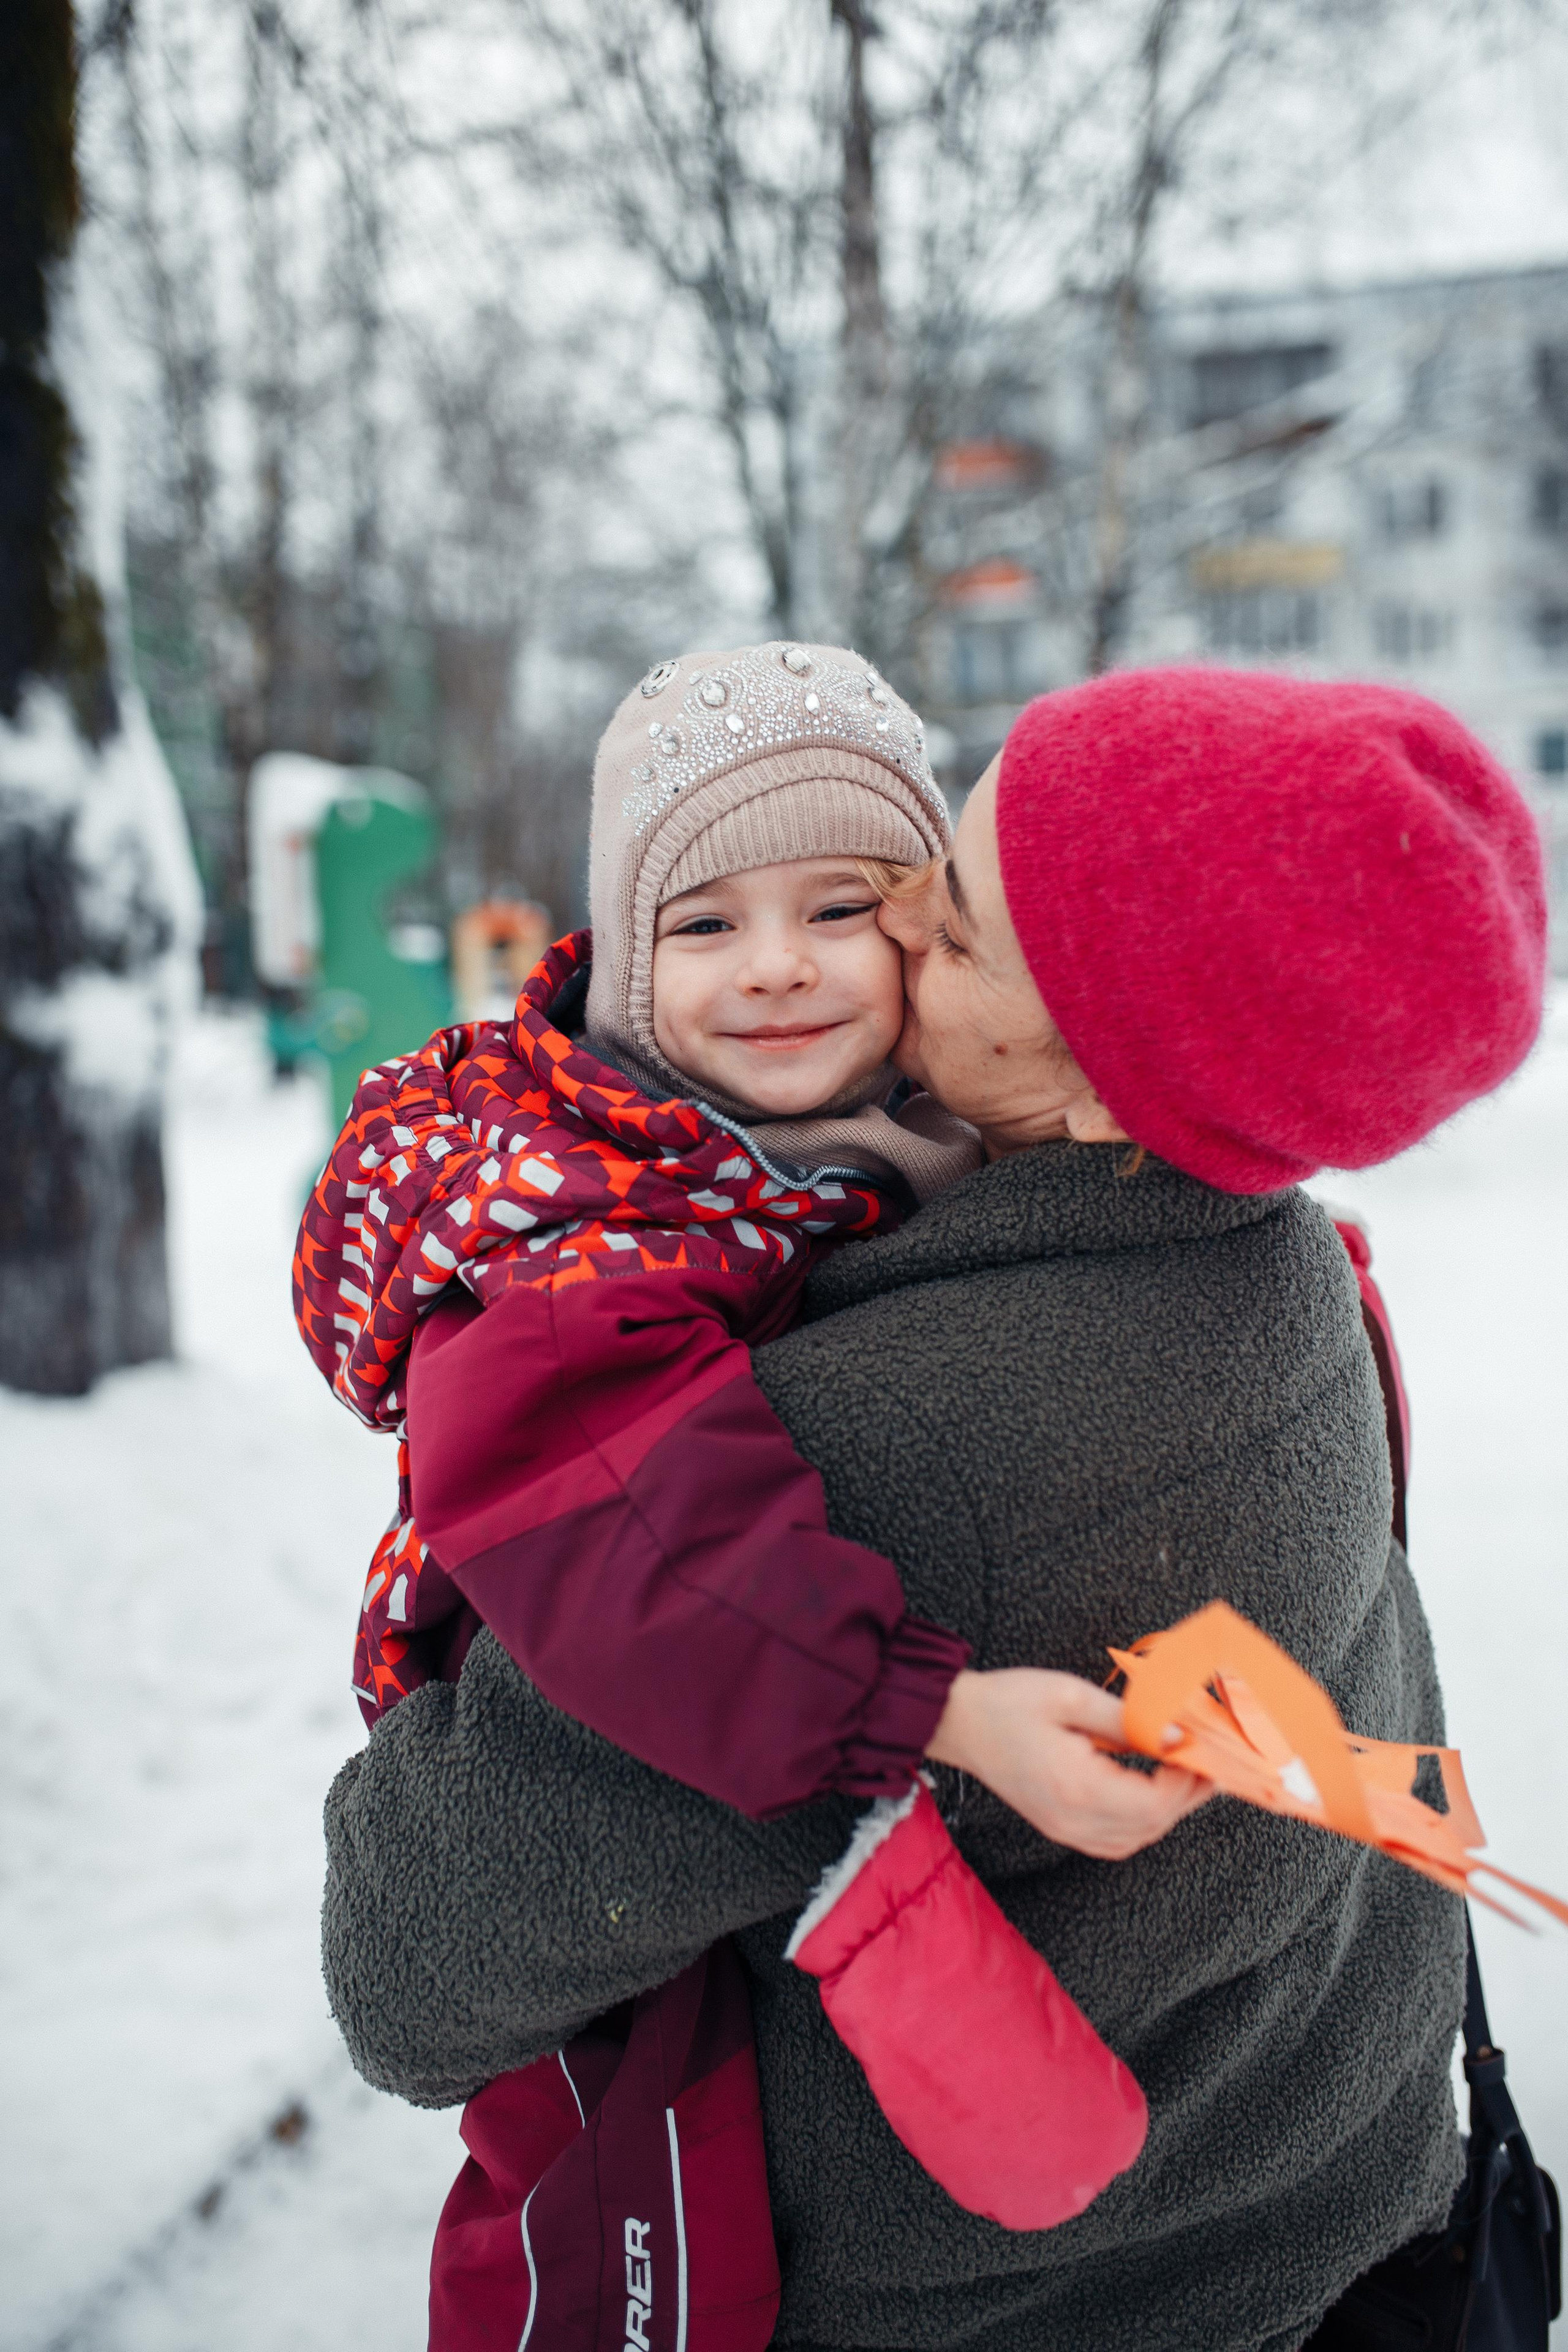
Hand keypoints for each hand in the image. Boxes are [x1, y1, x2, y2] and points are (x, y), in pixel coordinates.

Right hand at [925, 1667, 1211, 1859]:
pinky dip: (1143, 1823)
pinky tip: (1152, 1796)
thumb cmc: (1008, 1704)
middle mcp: (1073, 1819)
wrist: (960, 1723)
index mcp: (1076, 1786)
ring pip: (1137, 1838)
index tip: (1201, 1750)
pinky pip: (1116, 1841)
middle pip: (1151, 1825)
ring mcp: (1065, 1830)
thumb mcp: (1071, 1696)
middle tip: (1208, 1763)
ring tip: (1187, 1776)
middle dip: (1187, 1795)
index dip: (1186, 1780)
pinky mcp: (1061, 1828)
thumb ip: (1128, 1720)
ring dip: (1168, 1811)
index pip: (1153, 1803)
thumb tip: (1175, 1737)